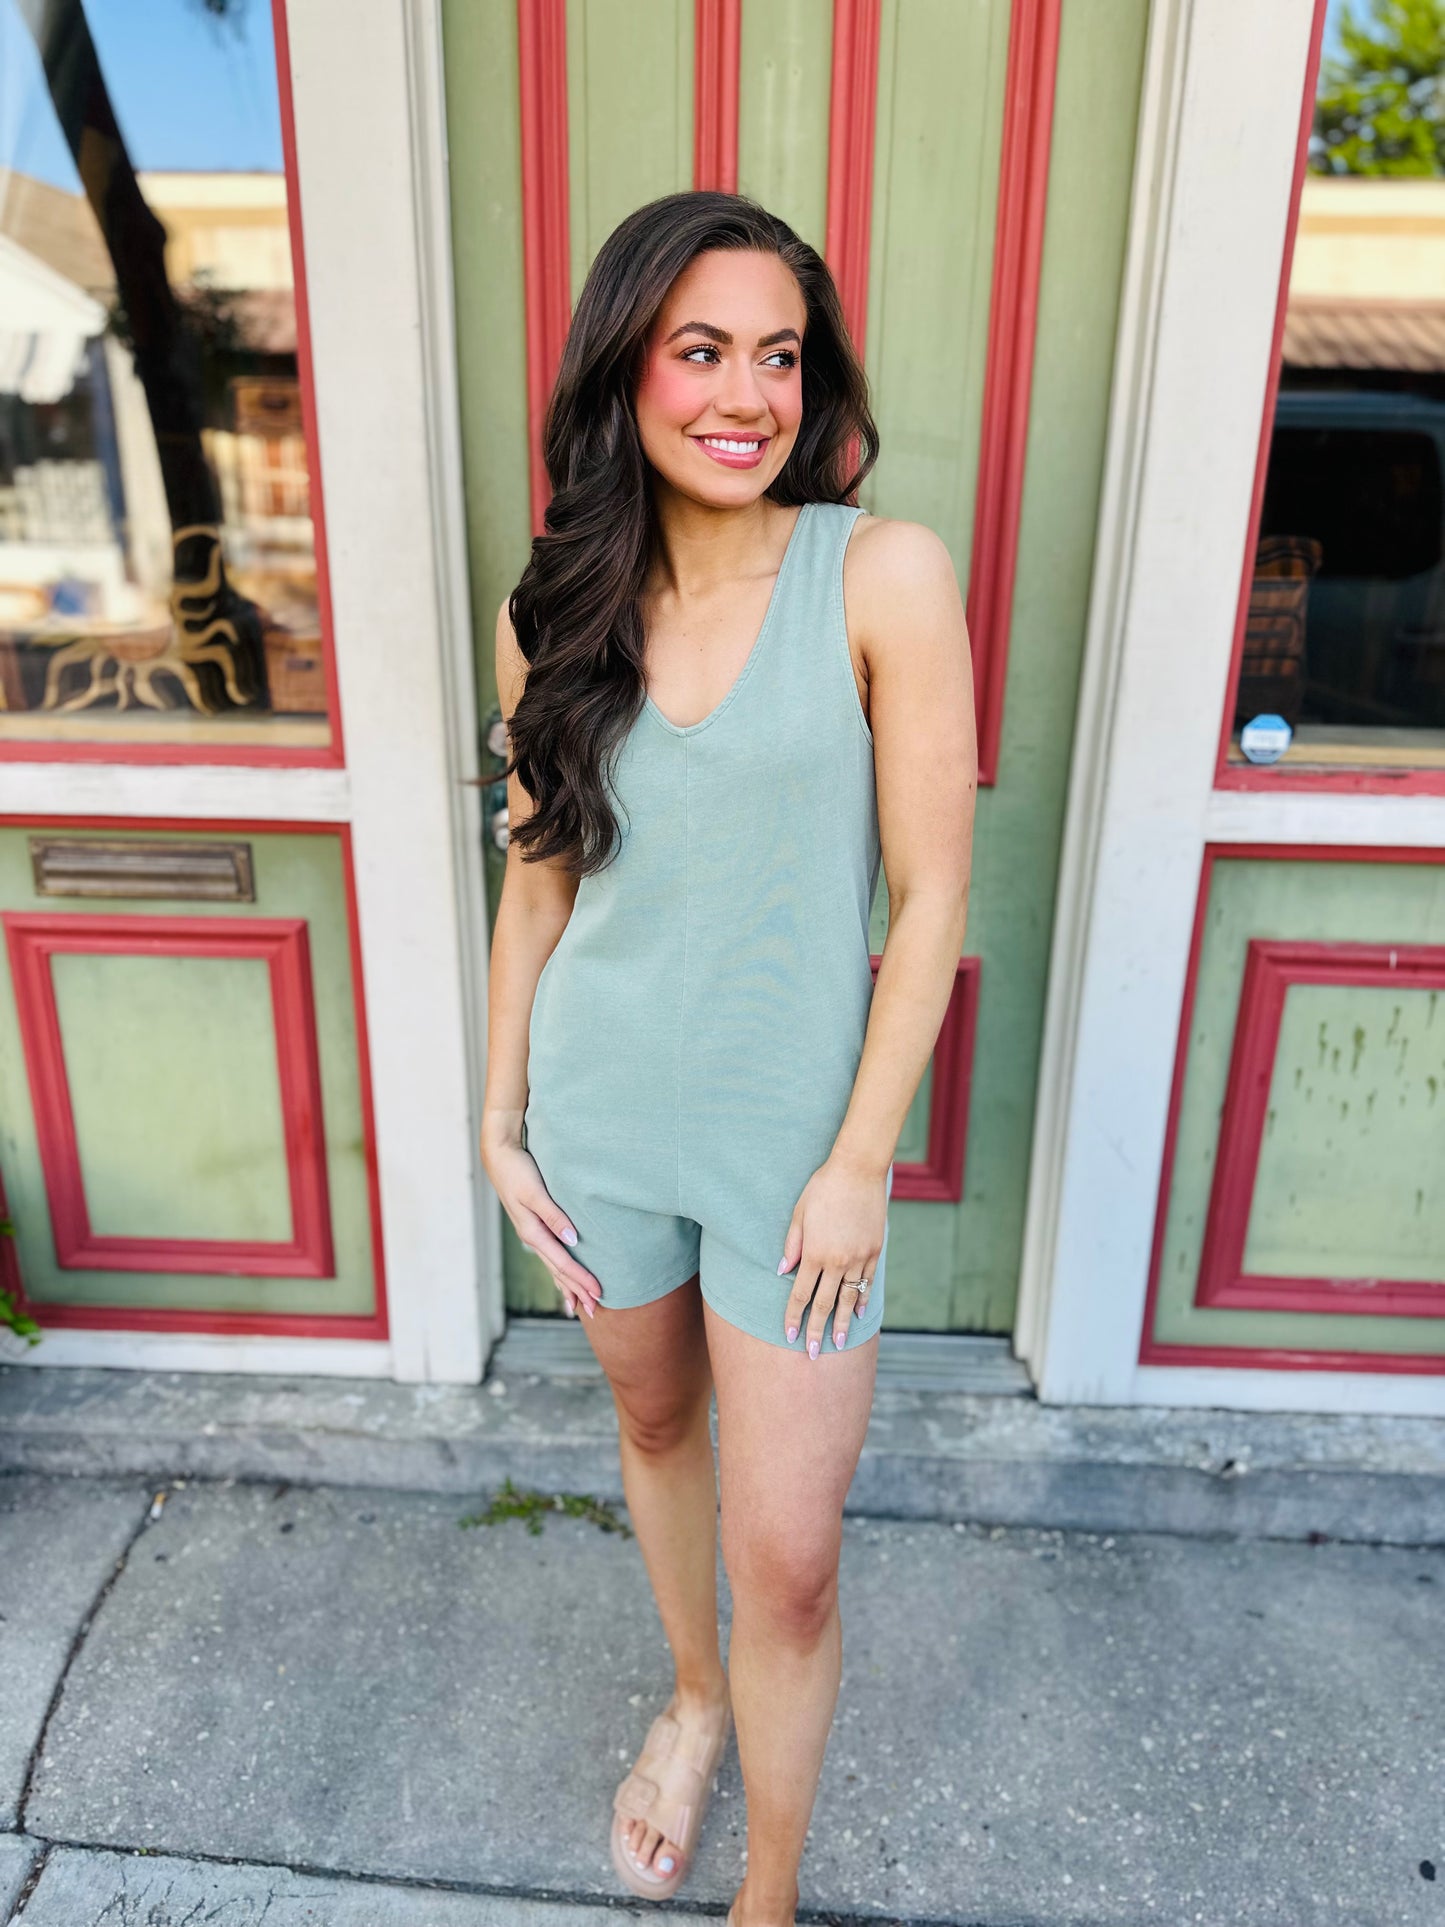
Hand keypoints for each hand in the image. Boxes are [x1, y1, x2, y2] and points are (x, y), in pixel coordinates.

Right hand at [482, 1135, 601, 1318]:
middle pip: (558, 1271)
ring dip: (567, 1285)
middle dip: (576, 1291)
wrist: (500, 1155)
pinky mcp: (533, 1225)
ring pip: (553, 1266)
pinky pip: (549, 1255)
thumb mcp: (535, 1192)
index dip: (581, 1280)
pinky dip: (559, 1270)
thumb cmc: (518, 1170)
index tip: (599, 1294)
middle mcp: (532, 1237)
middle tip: (594, 1311)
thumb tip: (573, 1241)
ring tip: (579, 1305)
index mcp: (533, 1232)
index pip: (562, 1263)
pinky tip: (563, 1278)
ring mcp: (532, 1233)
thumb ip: (554, 1216)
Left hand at [777, 1154, 885, 1355]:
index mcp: (814, 1253)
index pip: (801, 1294)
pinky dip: (862, 1299)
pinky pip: (866, 1282)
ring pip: (848, 1298)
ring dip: (841, 1323)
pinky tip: (857, 1313)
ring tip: (837, 1342)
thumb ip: (792, 1245)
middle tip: (813, 1353)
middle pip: (824, 1303)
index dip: (794, 1317)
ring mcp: (858, 1258)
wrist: (858, 1170)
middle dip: (816, 1330)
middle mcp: (836, 1261)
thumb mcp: (799, 1214)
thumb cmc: (823, 1188)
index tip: (790, 1336)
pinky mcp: (874, 1251)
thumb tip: (783, 1272)